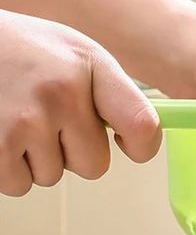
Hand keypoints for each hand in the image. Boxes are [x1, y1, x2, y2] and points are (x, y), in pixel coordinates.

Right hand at [0, 10, 160, 196]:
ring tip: (14, 118)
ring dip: (35, 158)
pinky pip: (18, 184)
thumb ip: (107, 91)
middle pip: (95, 165)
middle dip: (72, 153)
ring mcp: (26, 120)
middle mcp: (62, 92)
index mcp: (90, 65)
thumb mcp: (70, 51)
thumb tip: (141, 135)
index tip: (130, 147)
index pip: (141, 124)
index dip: (142, 147)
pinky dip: (7, 168)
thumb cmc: (19, 50)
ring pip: (52, 176)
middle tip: (46, 121)